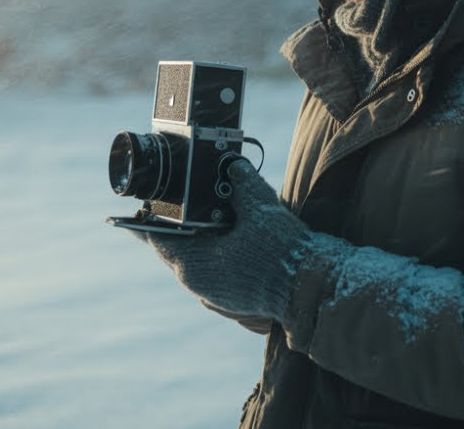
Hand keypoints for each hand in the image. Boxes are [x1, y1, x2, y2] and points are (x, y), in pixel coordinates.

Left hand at [145, 159, 311, 321]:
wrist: (313, 290)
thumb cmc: (282, 253)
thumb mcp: (260, 207)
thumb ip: (242, 183)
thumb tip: (233, 164)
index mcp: (194, 266)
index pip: (158, 238)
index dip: (153, 215)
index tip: (150, 198)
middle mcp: (200, 286)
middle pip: (179, 248)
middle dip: (184, 223)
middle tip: (187, 198)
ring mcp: (218, 297)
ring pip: (200, 261)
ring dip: (204, 239)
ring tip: (214, 213)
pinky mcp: (236, 300)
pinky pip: (217, 272)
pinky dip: (219, 253)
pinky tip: (234, 236)